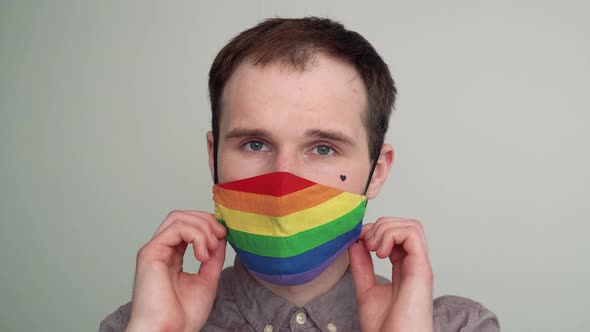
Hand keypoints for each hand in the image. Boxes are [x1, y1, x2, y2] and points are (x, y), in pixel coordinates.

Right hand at [126, 210, 226, 331]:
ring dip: (202, 228)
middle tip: (221, 236)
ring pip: (178, 217)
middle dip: (206, 221)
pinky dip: (195, 235)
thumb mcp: (207, 279)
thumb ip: (213, 257)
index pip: (188, 226)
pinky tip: (202, 255)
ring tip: (211, 249)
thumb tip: (221, 237)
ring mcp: (154, 250)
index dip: (208, 224)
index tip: (225, 236)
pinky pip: (176, 228)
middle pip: (182, 216)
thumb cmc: (181, 316)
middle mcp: (161, 251)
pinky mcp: (150, 253)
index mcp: (171, 256)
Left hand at [348, 217, 432, 331]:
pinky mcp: (421, 269)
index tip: (358, 241)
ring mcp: (419, 266)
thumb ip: (361, 265)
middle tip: (366, 244)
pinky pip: (413, 234)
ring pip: (412, 226)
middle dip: (381, 226)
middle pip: (405, 225)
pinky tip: (379, 252)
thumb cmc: (385, 329)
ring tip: (373, 247)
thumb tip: (356, 241)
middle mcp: (414, 265)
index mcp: (403, 270)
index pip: (396, 235)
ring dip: (386, 228)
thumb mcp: (365, 289)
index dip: (375, 230)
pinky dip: (392, 233)